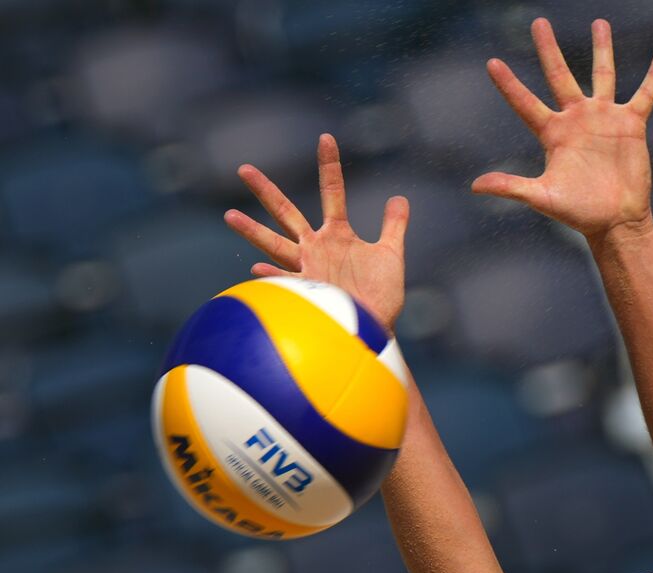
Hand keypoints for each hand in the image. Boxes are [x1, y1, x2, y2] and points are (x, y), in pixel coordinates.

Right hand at [223, 134, 409, 332]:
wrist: (373, 328)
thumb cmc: (380, 295)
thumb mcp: (390, 255)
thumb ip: (393, 227)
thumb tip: (399, 198)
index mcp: (336, 235)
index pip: (332, 192)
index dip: (329, 166)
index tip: (325, 137)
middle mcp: (316, 248)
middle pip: (286, 213)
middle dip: (266, 192)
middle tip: (243, 168)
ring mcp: (308, 269)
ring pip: (274, 245)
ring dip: (253, 231)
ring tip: (228, 215)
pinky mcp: (307, 292)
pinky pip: (286, 282)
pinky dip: (273, 276)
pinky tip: (256, 267)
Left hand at [471, 18, 652, 240]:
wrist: (616, 221)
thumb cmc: (579, 212)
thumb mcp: (544, 198)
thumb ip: (512, 187)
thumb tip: (476, 185)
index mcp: (553, 133)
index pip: (525, 103)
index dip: (509, 84)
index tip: (492, 62)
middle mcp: (576, 120)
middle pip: (559, 75)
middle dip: (548, 49)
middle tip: (538, 22)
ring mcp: (604, 119)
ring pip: (602, 75)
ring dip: (602, 49)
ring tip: (599, 23)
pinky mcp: (631, 125)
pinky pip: (645, 95)